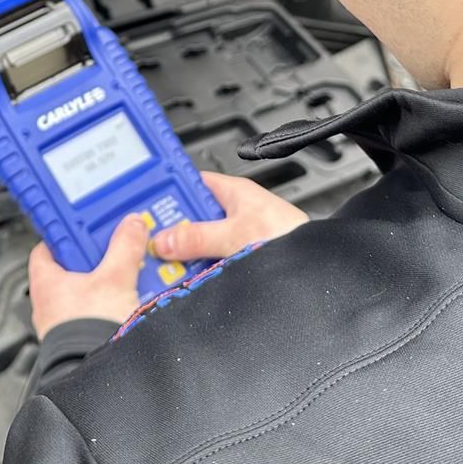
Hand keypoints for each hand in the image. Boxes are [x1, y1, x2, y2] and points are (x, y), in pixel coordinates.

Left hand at [28, 214, 150, 339]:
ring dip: (107, 283)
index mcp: (45, 281)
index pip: (48, 246)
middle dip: (96, 258)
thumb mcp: (114, 279)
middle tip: (117, 248)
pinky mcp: (79, 338)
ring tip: (131, 273)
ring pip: (86, 292)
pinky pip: (95, 313)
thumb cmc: (87, 332)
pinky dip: (111, 304)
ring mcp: (63, 323)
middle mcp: (49, 303)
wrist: (96, 376)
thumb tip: (132, 225)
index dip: (66, 233)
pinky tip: (132, 301)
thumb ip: (124, 248)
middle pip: (73, 268)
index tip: (85, 226)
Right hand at [152, 171, 307, 261]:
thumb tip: (164, 239)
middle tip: (146, 243)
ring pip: (195, 242)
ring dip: (181, 255)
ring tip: (159, 266)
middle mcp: (231, 212)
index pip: (188, 182)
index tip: (141, 203)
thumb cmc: (293, 240)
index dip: (165, 190)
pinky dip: (194, 270)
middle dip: (169, 230)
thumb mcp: (237, 236)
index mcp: (232, 192)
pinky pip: (206, 262)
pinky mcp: (236, 260)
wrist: (321, 273)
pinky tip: (181, 281)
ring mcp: (233, 237)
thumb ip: (199, 237)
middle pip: (187, 217)